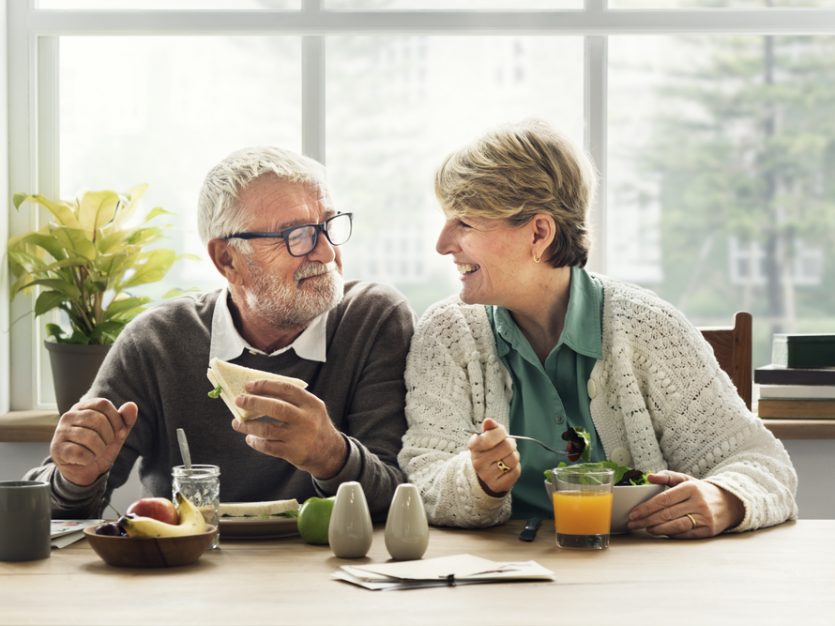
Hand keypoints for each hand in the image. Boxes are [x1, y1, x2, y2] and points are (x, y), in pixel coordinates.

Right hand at [50, 399, 138, 486]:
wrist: (85, 469)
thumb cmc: (100, 446)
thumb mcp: (117, 433)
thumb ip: (125, 419)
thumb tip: (132, 405)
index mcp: (83, 407)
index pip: (103, 404)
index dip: (116, 419)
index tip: (119, 432)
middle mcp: (69, 416)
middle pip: (97, 420)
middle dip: (109, 436)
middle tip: (106, 445)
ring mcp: (60, 432)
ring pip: (89, 437)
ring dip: (100, 449)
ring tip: (96, 452)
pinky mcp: (56, 448)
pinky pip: (79, 452)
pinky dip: (89, 458)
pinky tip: (86, 459)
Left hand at [231, 379, 346, 478]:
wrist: (330, 453)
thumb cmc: (314, 426)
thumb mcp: (312, 408)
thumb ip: (293, 400)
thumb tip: (260, 393)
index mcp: (311, 403)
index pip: (286, 389)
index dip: (266, 386)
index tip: (249, 385)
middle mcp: (306, 419)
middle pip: (276, 407)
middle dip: (254, 403)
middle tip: (239, 400)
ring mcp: (299, 436)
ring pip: (267, 429)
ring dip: (248, 425)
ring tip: (237, 423)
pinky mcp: (293, 452)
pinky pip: (268, 446)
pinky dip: (256, 442)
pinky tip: (250, 438)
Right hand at [468, 418, 520, 496]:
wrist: (484, 475)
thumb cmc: (489, 451)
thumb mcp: (487, 437)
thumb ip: (490, 428)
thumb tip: (489, 421)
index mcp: (474, 446)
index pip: (493, 434)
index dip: (501, 432)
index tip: (501, 434)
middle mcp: (478, 462)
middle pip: (507, 446)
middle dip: (511, 444)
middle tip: (507, 446)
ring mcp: (487, 475)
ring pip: (513, 460)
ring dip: (514, 456)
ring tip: (507, 457)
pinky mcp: (497, 485)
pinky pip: (516, 471)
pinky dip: (515, 468)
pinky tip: (507, 468)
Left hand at [626, 470, 744, 537]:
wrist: (730, 503)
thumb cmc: (701, 491)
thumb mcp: (686, 479)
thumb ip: (667, 476)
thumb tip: (649, 477)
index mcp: (690, 488)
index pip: (664, 499)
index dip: (646, 507)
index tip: (633, 513)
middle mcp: (698, 502)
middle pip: (667, 513)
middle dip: (646, 519)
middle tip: (633, 523)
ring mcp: (704, 517)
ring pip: (676, 525)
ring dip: (657, 528)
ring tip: (645, 528)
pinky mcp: (708, 530)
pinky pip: (686, 534)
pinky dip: (671, 534)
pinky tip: (661, 532)